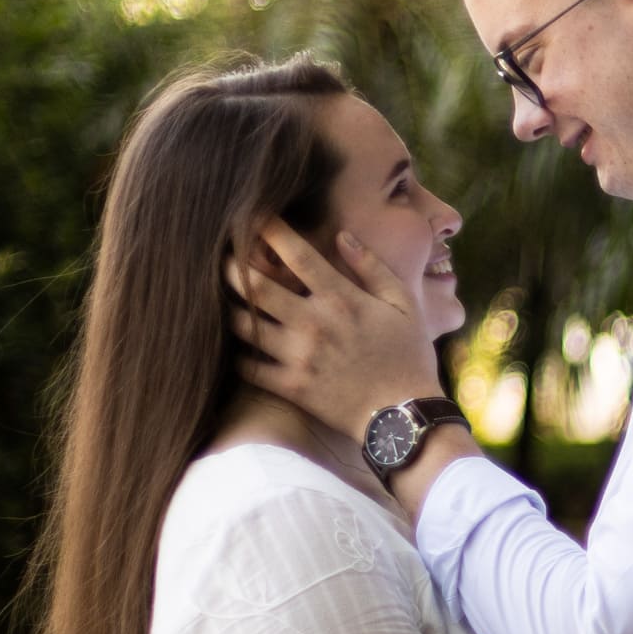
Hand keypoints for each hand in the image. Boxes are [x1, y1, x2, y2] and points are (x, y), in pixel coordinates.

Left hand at [225, 222, 442, 439]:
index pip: (297, 254)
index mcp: (341, 299)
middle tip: (223, 257)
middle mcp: (313, 323)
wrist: (406, 416)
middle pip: (254, 285)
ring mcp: (299, 356)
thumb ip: (373, 267)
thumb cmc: (409, 357)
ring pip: (242, 324)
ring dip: (228, 306)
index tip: (253, 217)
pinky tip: (236, 344)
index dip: (269, 230)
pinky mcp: (291, 386)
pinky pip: (247, 365)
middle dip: (232, 266)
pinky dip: (236, 352)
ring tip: (223, 297)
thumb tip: (342, 237)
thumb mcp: (404, 305)